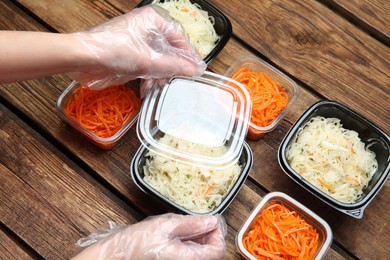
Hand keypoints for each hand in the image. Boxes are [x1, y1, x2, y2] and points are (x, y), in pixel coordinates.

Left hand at [70, 5, 205, 89]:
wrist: (84, 59)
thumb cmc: (114, 51)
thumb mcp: (149, 61)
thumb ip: (174, 66)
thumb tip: (195, 70)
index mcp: (154, 20)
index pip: (180, 36)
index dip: (189, 55)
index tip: (196, 70)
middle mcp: (148, 28)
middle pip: (170, 49)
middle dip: (172, 68)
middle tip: (177, 81)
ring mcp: (139, 41)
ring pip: (159, 59)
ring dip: (160, 75)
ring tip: (159, 86)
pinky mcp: (131, 53)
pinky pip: (148, 65)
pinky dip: (149, 76)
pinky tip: (148, 87)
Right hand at [72, 213, 226, 259]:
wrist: (116, 256)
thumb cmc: (136, 243)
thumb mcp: (165, 226)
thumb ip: (192, 224)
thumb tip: (212, 221)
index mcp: (188, 259)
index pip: (218, 250)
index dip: (218, 233)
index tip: (210, 220)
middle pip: (211, 253)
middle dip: (208, 234)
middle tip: (197, 220)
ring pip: (200, 254)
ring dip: (199, 238)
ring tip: (186, 225)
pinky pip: (189, 255)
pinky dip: (189, 244)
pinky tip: (179, 234)